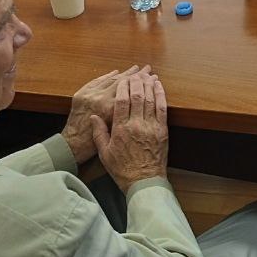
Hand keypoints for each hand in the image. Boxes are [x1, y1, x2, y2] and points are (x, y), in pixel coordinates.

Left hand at [60, 65, 141, 163]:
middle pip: (122, 81)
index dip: (141, 82)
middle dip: (136, 75)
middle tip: (147, 68)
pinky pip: (97, 81)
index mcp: (109, 108)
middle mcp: (100, 98)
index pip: (129, 90)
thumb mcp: (113, 130)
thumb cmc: (95, 143)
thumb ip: (124, 114)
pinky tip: (116, 72)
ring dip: (123, 73)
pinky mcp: (82, 94)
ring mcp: (90, 94)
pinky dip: (107, 76)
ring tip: (135, 68)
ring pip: (110, 79)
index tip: (151, 77)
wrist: (73, 144)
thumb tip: (138, 101)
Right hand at [90, 71, 168, 192]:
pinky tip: (158, 86)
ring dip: (149, 84)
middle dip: (136, 82)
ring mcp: (151, 126)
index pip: (122, 101)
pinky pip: (162, 108)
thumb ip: (99, 133)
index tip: (123, 79)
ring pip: (151, 99)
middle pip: (137, 96)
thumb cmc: (122, 169)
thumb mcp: (104, 154)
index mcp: (121, 129)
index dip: (123, 87)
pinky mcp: (162, 130)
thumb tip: (94, 116)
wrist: (144, 182)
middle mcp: (137, 125)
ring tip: (147, 75)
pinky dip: (161, 94)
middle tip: (135, 74)